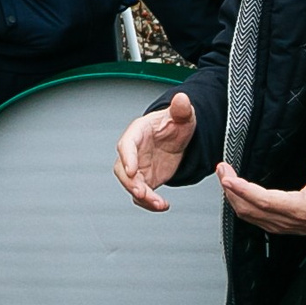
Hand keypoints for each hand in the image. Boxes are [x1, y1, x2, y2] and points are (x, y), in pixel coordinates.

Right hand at [114, 93, 196, 210]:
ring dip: (142, 197)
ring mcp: (138, 167)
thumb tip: (182, 99)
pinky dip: (150, 203)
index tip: (131, 170)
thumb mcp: (183, 115)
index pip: (126, 145)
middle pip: (123, 169)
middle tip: (142, 193)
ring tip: (157, 203)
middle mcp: (133, 152)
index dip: (127, 158)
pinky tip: (162, 205)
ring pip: (131, 185)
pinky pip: (142, 195)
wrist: (179, 137)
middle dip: (131, 183)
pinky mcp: (145, 180)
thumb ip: (182, 108)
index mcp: (137, 132)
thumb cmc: (175, 123)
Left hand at [215, 153, 305, 237]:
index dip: (244, 190)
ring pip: (246, 214)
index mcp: (298, 209)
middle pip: (248, 208)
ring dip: (232, 195)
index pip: (264, 200)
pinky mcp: (274, 224)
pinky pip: (250, 216)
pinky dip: (238, 202)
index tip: (229, 178)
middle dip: (230, 189)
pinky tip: (234, 191)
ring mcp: (277, 224)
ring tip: (225, 176)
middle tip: (222, 170)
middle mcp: (284, 219)